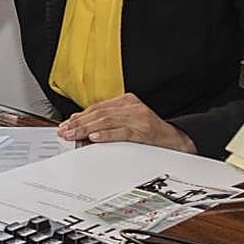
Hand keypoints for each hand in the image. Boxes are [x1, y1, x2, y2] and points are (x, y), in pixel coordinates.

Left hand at [56, 94, 196, 152]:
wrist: (178, 142)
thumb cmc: (152, 135)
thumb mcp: (129, 123)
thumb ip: (108, 122)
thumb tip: (83, 127)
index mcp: (127, 101)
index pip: (98, 107)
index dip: (80, 116)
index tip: (67, 124)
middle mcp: (132, 107)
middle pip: (99, 113)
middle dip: (79, 123)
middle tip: (65, 131)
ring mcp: (139, 118)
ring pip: (107, 121)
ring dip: (87, 129)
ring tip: (73, 135)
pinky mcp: (144, 131)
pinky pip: (121, 132)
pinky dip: (106, 135)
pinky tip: (94, 138)